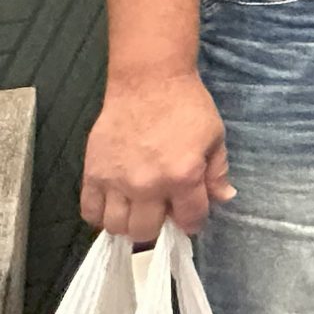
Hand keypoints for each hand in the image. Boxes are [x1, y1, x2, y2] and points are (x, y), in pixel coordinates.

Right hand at [81, 71, 233, 240]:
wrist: (149, 81)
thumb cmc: (187, 106)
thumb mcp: (215, 137)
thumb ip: (218, 172)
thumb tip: (224, 199)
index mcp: (182, 176)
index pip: (189, 220)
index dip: (193, 221)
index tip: (190, 216)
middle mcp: (147, 185)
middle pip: (146, 231)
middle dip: (158, 226)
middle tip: (161, 211)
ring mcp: (116, 181)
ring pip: (116, 227)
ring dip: (128, 223)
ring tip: (137, 209)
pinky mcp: (93, 173)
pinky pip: (89, 211)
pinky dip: (100, 215)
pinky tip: (113, 204)